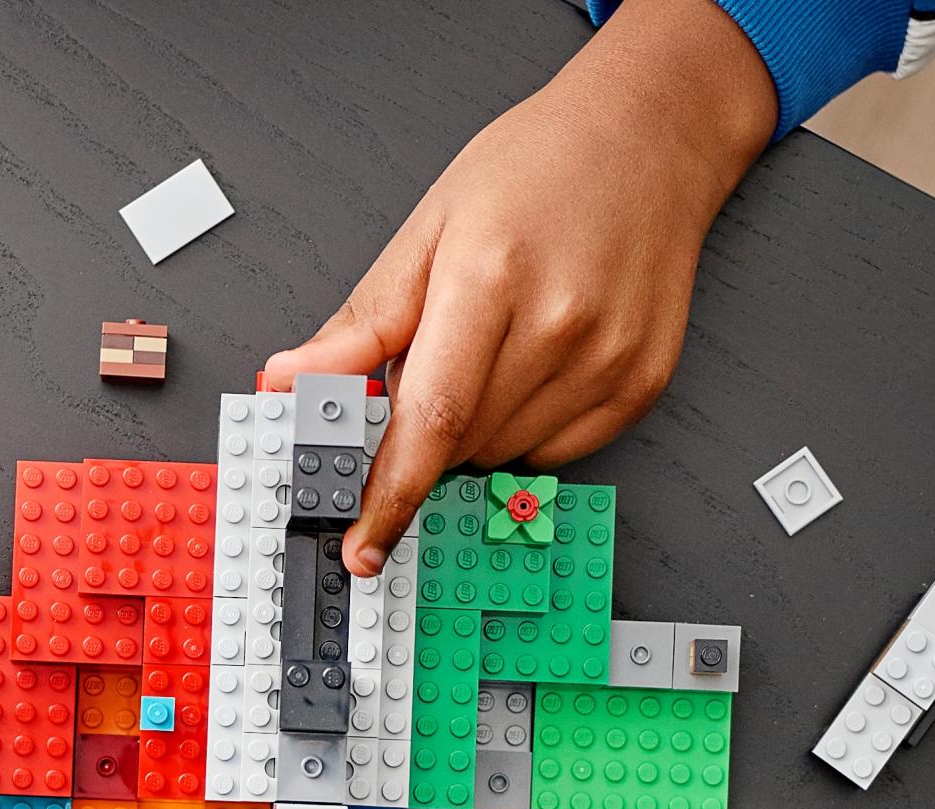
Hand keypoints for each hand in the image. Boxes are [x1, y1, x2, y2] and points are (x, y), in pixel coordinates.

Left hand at [264, 0, 775, 575]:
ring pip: (504, 453)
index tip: (363, 546)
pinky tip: (537, 361)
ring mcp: (609, 359)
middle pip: (461, 442)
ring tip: (497, 341)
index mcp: (491, 279)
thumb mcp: (427, 230)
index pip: (430, 420)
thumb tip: (287, 382)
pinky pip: (558, 452)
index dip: (389, 494)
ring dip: (476, 427)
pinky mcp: (642, 381)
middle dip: (425, 426)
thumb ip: (358, 324)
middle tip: (438, 356)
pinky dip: (527, 427)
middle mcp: (559, 325)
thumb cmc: (534, 171)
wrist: (647, 136)